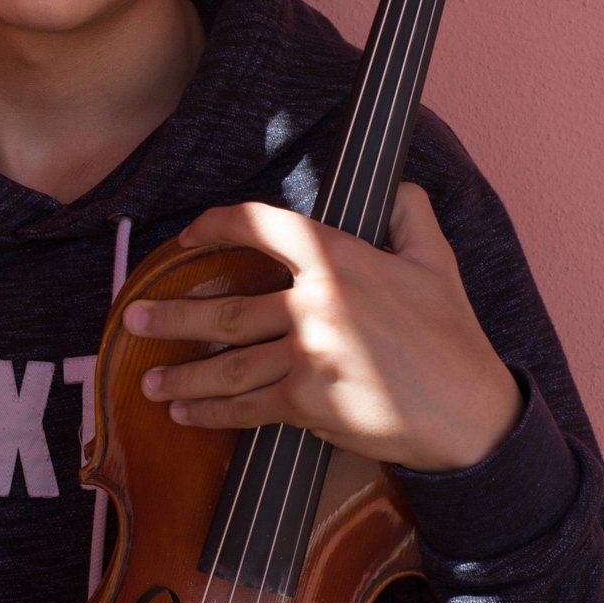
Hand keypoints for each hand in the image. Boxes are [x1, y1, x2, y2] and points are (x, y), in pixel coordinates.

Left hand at [124, 184, 522, 473]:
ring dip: (181, 374)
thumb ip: (410, 213)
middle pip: (225, 309)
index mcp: (341, 260)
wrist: (469, 414)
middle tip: (135, 317)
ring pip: (227, 365)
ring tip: (147, 376)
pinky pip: (246, 407)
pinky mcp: (306, 403)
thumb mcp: (437, 261)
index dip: (218, 225)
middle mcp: (314, 304)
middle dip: (172, 316)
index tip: (188, 238)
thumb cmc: (453, 337)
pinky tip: (186, 415)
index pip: (263, 226)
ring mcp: (306, 355)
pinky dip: (211, 414)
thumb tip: (394, 187)